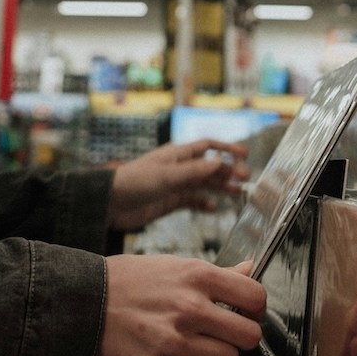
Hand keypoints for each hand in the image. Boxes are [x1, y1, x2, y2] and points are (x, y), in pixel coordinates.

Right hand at [99, 256, 265, 355]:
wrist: (87, 298)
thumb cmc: (132, 280)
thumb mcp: (176, 265)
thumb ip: (217, 273)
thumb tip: (249, 270)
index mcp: (197, 276)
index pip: (256, 297)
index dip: (256, 307)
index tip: (246, 311)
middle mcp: (190, 308)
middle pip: (250, 336)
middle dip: (241, 335)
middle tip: (226, 331)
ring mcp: (175, 340)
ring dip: (219, 354)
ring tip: (200, 343)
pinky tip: (184, 355)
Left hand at [108, 139, 249, 230]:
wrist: (111, 204)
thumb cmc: (133, 182)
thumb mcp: (166, 176)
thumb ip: (193, 171)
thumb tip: (219, 163)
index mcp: (177, 155)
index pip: (207, 147)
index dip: (226, 148)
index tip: (244, 154)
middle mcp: (178, 168)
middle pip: (209, 167)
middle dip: (227, 171)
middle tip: (245, 179)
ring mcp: (175, 185)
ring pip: (204, 184)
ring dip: (220, 187)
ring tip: (237, 193)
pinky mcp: (170, 201)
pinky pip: (192, 200)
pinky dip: (203, 203)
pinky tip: (212, 208)